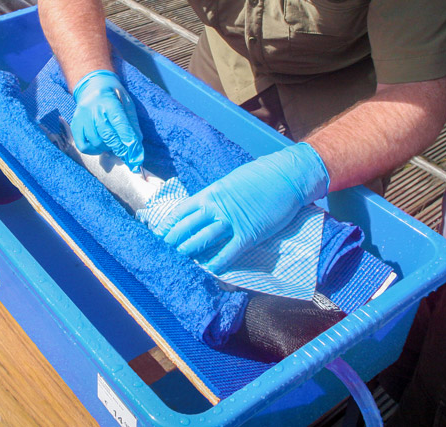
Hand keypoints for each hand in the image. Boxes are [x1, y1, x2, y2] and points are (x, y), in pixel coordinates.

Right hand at [71, 69, 143, 169]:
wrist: (92, 86)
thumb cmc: (114, 96)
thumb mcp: (127, 104)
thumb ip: (132, 124)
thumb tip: (136, 146)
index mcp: (109, 101)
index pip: (120, 124)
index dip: (128, 141)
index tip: (136, 156)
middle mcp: (93, 109)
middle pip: (107, 135)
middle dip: (120, 149)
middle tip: (127, 155)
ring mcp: (82, 118)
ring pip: (96, 143)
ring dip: (107, 148)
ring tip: (113, 143)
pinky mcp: (75, 125)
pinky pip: (83, 146)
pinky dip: (93, 150)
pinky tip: (100, 145)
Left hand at [155, 142, 329, 273]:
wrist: (284, 176)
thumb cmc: (259, 176)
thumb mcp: (231, 181)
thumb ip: (217, 195)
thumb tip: (208, 205)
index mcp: (211, 193)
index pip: (182, 210)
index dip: (169, 223)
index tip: (160, 232)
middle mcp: (216, 207)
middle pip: (188, 226)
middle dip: (174, 240)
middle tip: (164, 250)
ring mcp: (232, 221)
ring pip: (204, 239)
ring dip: (190, 251)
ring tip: (179, 259)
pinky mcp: (248, 234)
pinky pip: (229, 252)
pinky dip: (218, 262)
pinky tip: (209, 269)